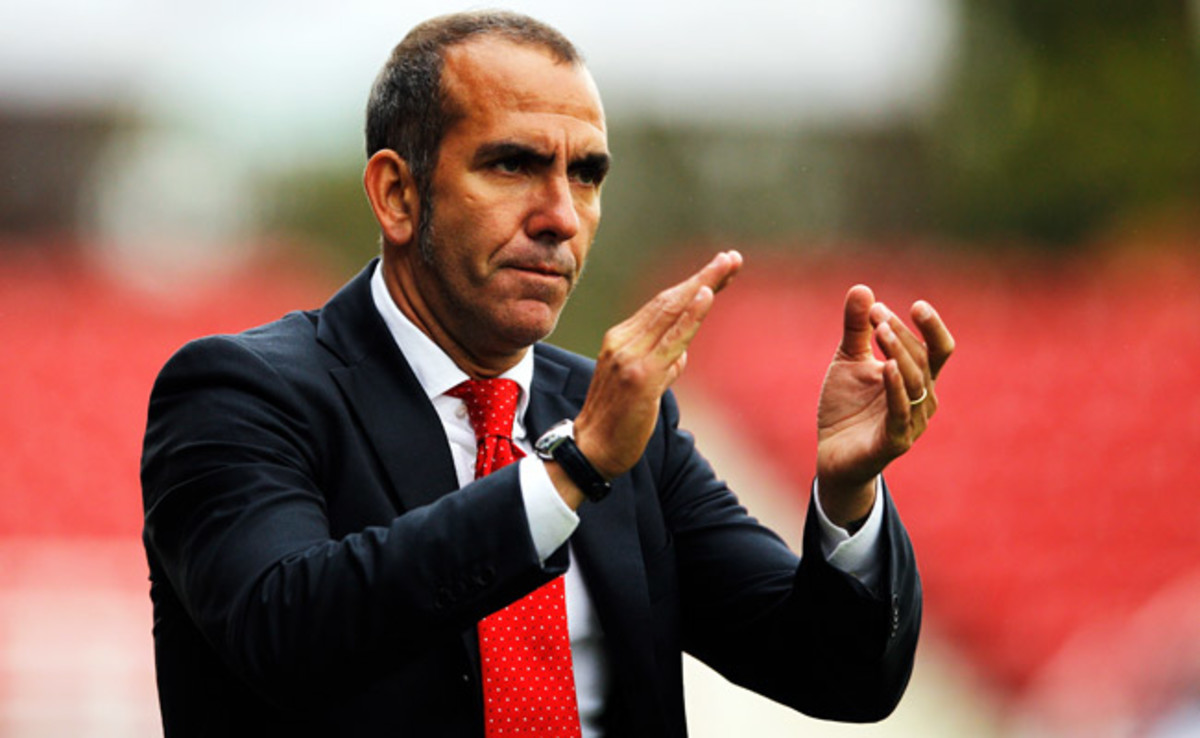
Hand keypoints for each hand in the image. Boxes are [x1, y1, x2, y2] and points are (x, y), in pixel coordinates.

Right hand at [570, 251, 742, 487]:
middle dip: (703, 277)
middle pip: (669, 300)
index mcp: (621, 339)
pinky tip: (706, 295)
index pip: (662, 305)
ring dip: (703, 285)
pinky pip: (672, 340)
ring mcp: (631, 357)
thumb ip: (662, 364)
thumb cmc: (617, 420)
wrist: (590, 450)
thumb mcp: (640, 384)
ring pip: (672, 312)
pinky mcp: (642, 377)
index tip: (717, 270)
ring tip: (727, 265)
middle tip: (731, 257)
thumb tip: (682, 353)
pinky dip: (691, 315)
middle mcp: (623, 341)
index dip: (691, 285)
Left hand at [815, 285, 953, 526]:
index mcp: (916, 377)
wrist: (831, 454)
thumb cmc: (847, 407)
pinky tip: (887, 367)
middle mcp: (920, 399)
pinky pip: (900, 412)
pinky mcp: (894, 441)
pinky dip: (895, 387)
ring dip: (899, 352)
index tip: (915, 305)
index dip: (932, 327)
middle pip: (922, 360)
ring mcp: (910, 421)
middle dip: (899, 333)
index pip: (938, 349)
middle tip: (877, 313)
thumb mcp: (848, 360)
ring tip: (879, 330)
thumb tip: (862, 289)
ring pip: (914, 382)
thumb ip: (856, 328)